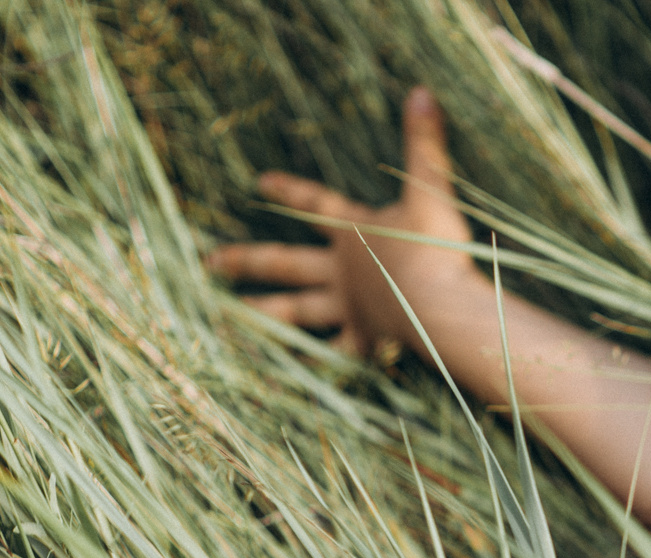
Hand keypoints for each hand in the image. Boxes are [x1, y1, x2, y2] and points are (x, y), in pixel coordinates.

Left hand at [206, 86, 476, 359]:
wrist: (439, 305)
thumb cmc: (433, 247)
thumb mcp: (431, 188)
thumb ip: (424, 142)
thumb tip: (422, 91)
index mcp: (352, 231)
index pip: (313, 205)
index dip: (289, 193)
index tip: (259, 184)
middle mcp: (340, 271)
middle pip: (286, 262)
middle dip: (247, 260)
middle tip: (210, 261)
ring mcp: (350, 308)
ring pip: (299, 311)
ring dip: (267, 313)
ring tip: (233, 319)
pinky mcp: (368, 340)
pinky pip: (337, 353)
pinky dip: (319, 362)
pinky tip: (297, 373)